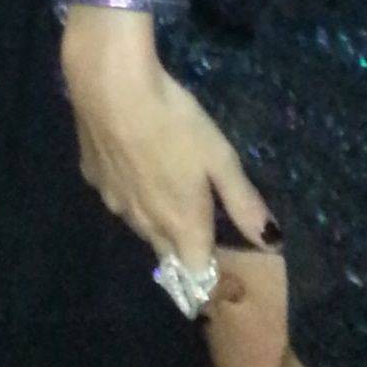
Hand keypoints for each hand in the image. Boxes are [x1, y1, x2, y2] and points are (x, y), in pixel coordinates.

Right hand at [59, 6, 271, 278]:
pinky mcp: (93, 178)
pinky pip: (118, 197)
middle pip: (168, 253)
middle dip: (185, 251)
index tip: (223, 273)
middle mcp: (145, 224)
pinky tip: (135, 164)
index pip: (197, 275)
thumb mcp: (220, 159)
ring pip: (141, 226)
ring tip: (169, 194)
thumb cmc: (175, 123)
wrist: (111, 88)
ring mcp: (114, 203)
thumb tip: (273, 243)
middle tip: (200, 229)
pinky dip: (131, 191)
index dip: (212, 278)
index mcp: (182, 225)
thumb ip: (244, 203)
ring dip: (158, 222)